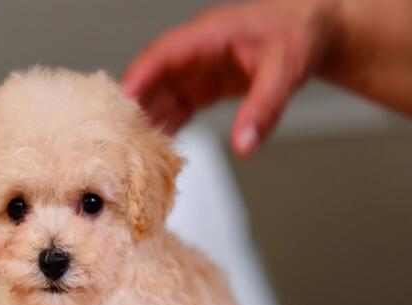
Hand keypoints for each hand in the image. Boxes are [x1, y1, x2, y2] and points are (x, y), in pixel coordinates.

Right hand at [122, 0, 339, 155]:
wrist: (311, 32)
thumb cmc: (297, 37)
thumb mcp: (284, 71)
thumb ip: (263, 109)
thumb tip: (244, 147)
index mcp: (208, 35)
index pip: (162, 55)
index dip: (138, 78)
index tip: (118, 103)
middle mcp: (196, 52)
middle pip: (153, 78)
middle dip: (134, 106)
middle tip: (117, 137)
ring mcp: (198, 69)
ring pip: (162, 95)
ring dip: (148, 120)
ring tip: (131, 149)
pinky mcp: (204, 85)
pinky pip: (178, 106)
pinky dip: (167, 125)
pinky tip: (157, 146)